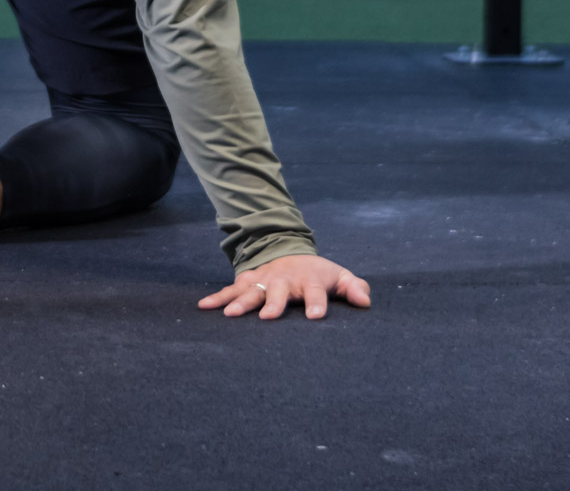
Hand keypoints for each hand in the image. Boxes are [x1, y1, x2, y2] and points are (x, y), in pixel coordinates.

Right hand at [198, 253, 371, 320]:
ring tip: (230, 315)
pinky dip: (217, 298)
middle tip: (267, 317)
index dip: (317, 304)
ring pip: (251, 290)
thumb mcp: (338, 277)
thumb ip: (354, 288)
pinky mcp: (247, 281)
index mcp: (309, 280)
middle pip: (278, 291)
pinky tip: (203, 307)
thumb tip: (365, 301)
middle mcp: (284, 280)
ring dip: (240, 302)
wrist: (288, 252)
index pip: (316, 293)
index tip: (316, 318)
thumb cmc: (317, 274)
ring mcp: (264, 280)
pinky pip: (230, 290)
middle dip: (273, 303)